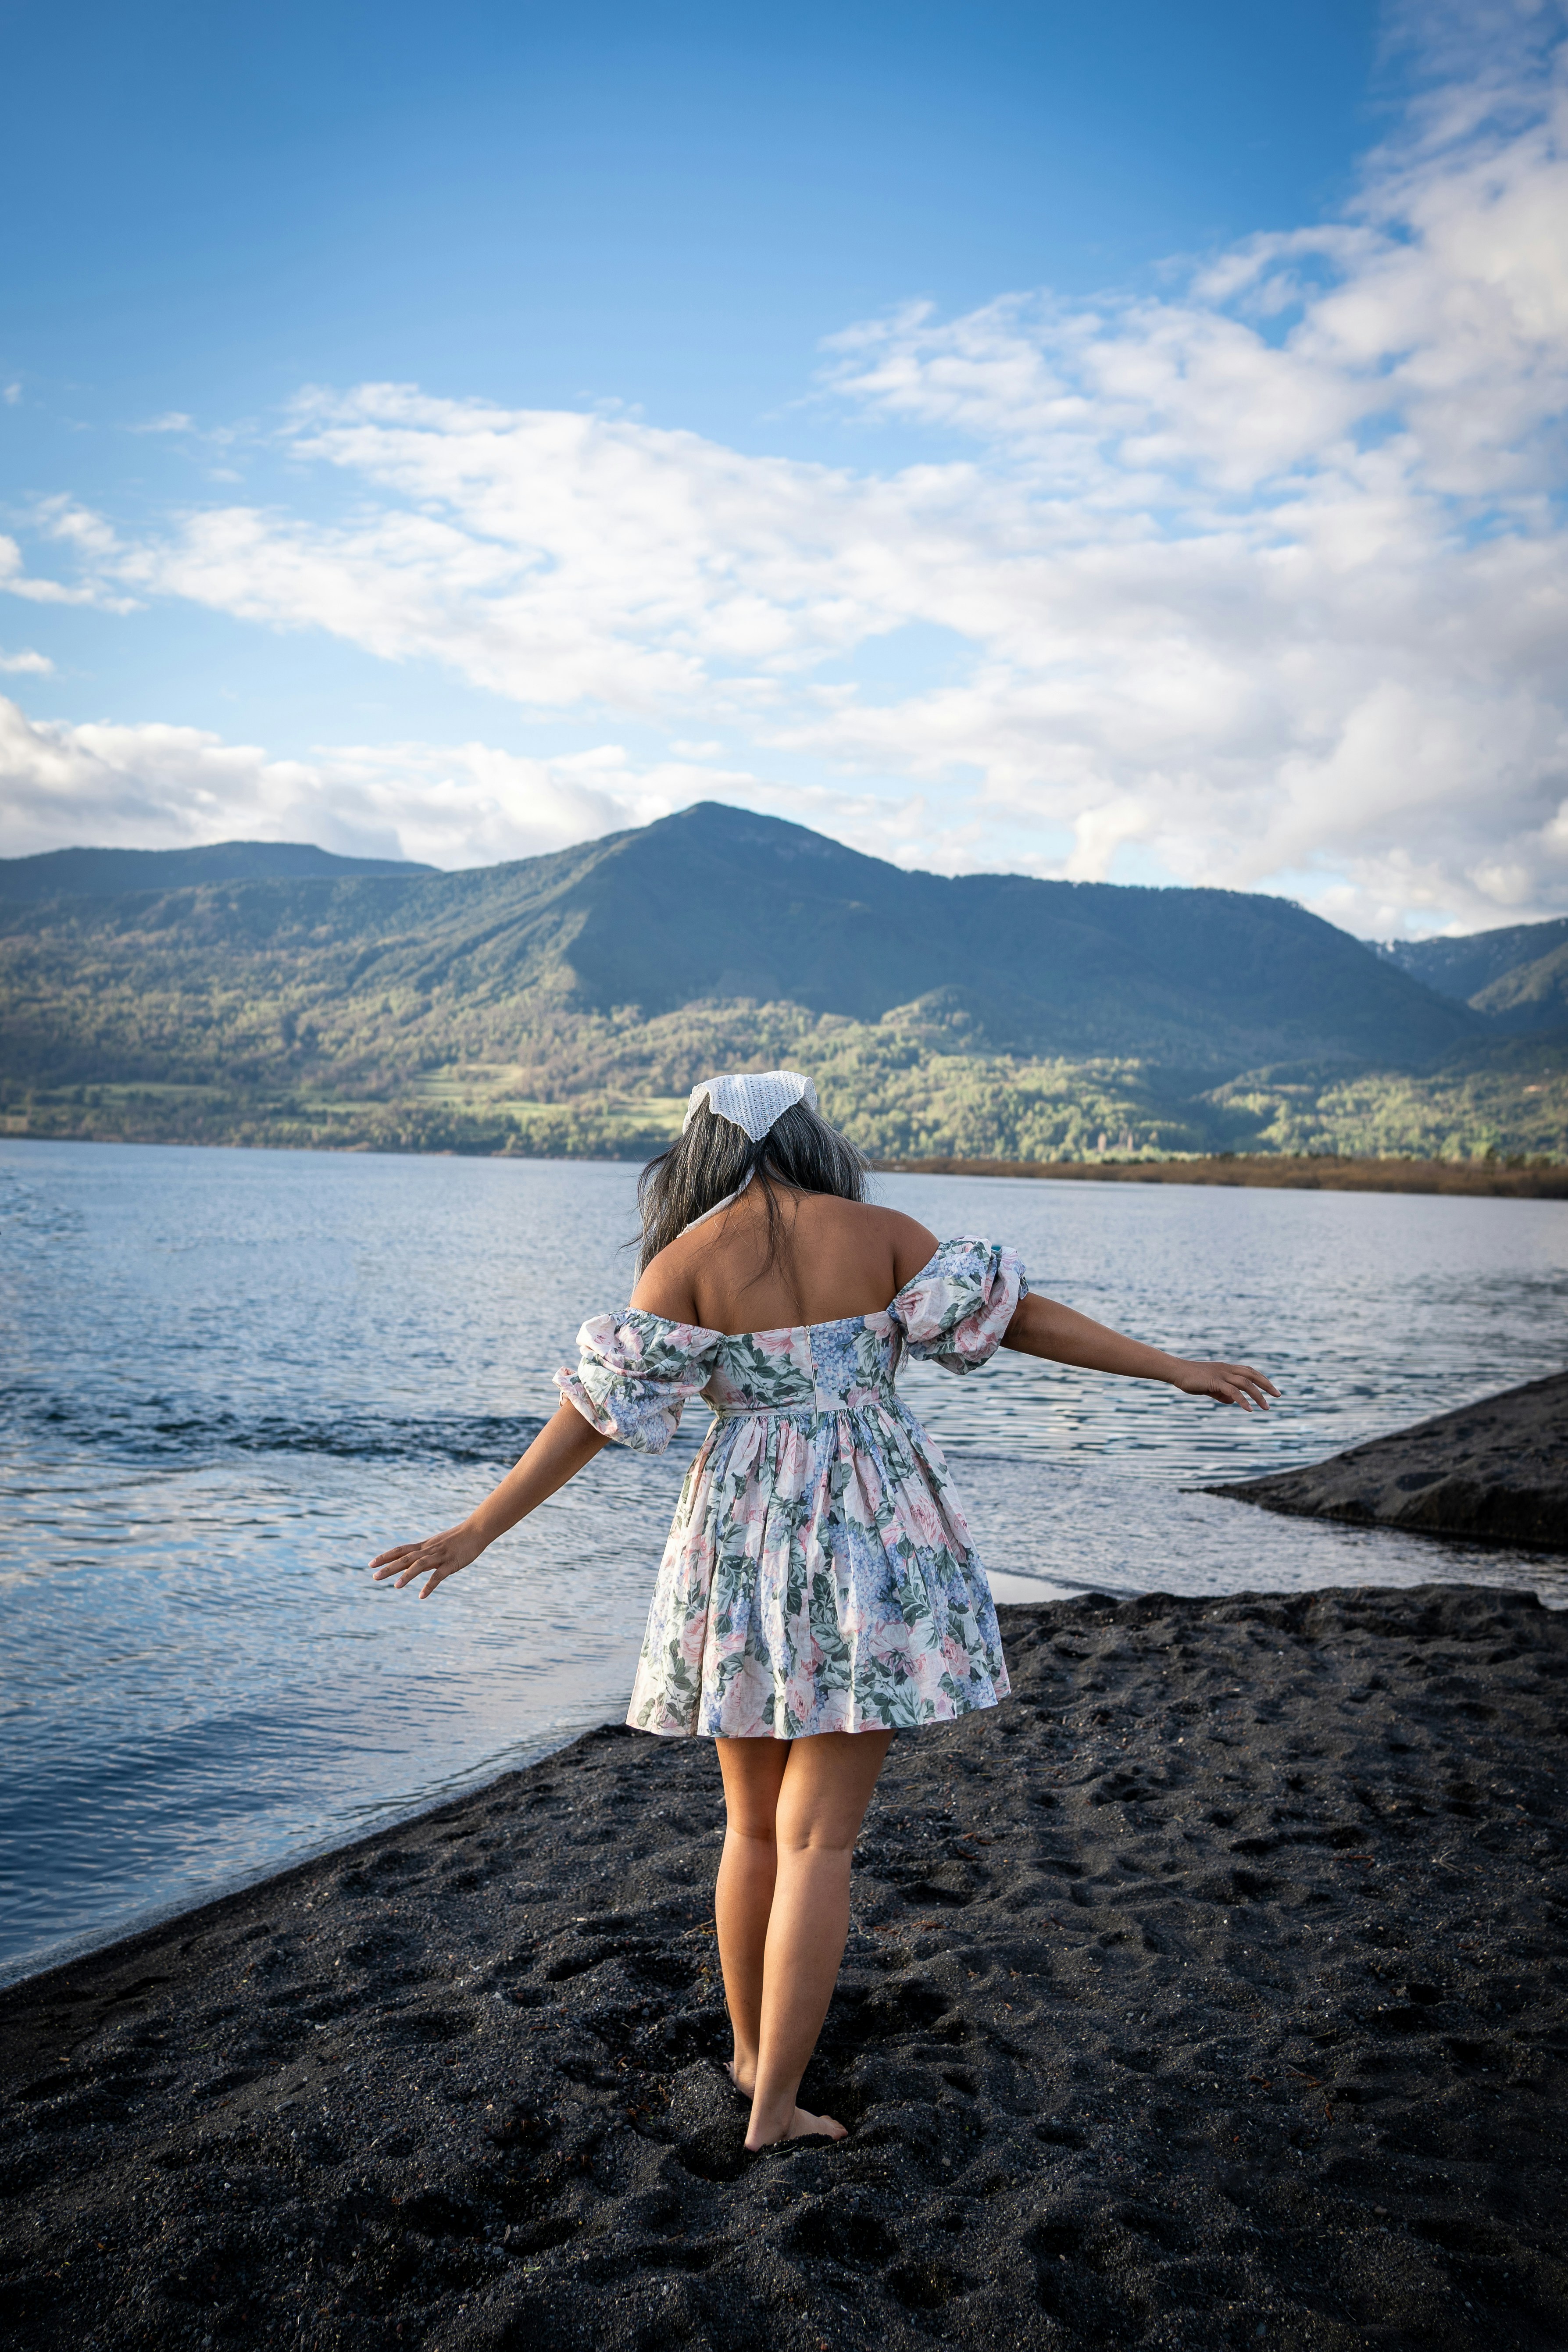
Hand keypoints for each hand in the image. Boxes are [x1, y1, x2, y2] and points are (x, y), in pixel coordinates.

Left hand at [371, 1520, 486, 1598]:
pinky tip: (422, 1596)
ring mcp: (440, 1556)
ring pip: (419, 1565)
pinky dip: (429, 1586)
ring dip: (407, 1576)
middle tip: (374, 1577)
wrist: (477, 1530)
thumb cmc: (458, 1538)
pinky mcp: (451, 1563)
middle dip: (389, 1567)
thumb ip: (425, 1554)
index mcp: (424, 1546)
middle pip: (405, 1558)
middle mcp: (428, 1550)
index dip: (385, 1557)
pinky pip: (438, 1575)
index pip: (400, 1550)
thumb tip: (412, 1564)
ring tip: (396, 1587)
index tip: (371, 1564)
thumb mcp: (438, 1544)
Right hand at [1169, 1359, 1278, 1410]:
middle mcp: (1227, 1369)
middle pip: (1253, 1375)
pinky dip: (1243, 1400)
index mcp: (1227, 1368)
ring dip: (1259, 1396)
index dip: (1262, 1378)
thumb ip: (1221, 1394)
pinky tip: (1249, 1409)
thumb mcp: (1209, 1387)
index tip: (1271, 1388)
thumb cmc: (1191, 1379)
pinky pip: (1233, 1392)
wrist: (1176, 1371)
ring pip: (1246, 1384)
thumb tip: (1233, 1402)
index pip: (1249, 1371)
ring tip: (1266, 1408)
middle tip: (1278, 1395)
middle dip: (1267, 1385)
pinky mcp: (1215, 1381)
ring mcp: (1222, 1374)